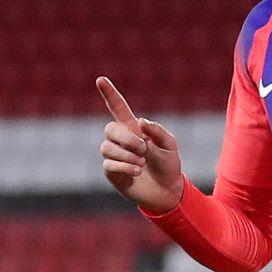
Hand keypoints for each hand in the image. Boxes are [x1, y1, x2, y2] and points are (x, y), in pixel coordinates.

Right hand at [97, 76, 183, 214]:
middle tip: (143, 149)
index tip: (100, 79)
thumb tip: (140, 121)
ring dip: (127, 155)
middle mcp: (121, 141)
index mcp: (134, 129)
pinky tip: (137, 172)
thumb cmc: (169, 166)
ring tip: (142, 164)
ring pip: (107, 148)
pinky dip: (124, 167)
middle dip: (126, 138)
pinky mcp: (112, 173)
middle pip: (109, 128)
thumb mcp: (170, 145)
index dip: (109, 94)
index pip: (118, 108)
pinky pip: (108, 164)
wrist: (168, 192)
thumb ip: (158, 131)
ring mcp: (115, 156)